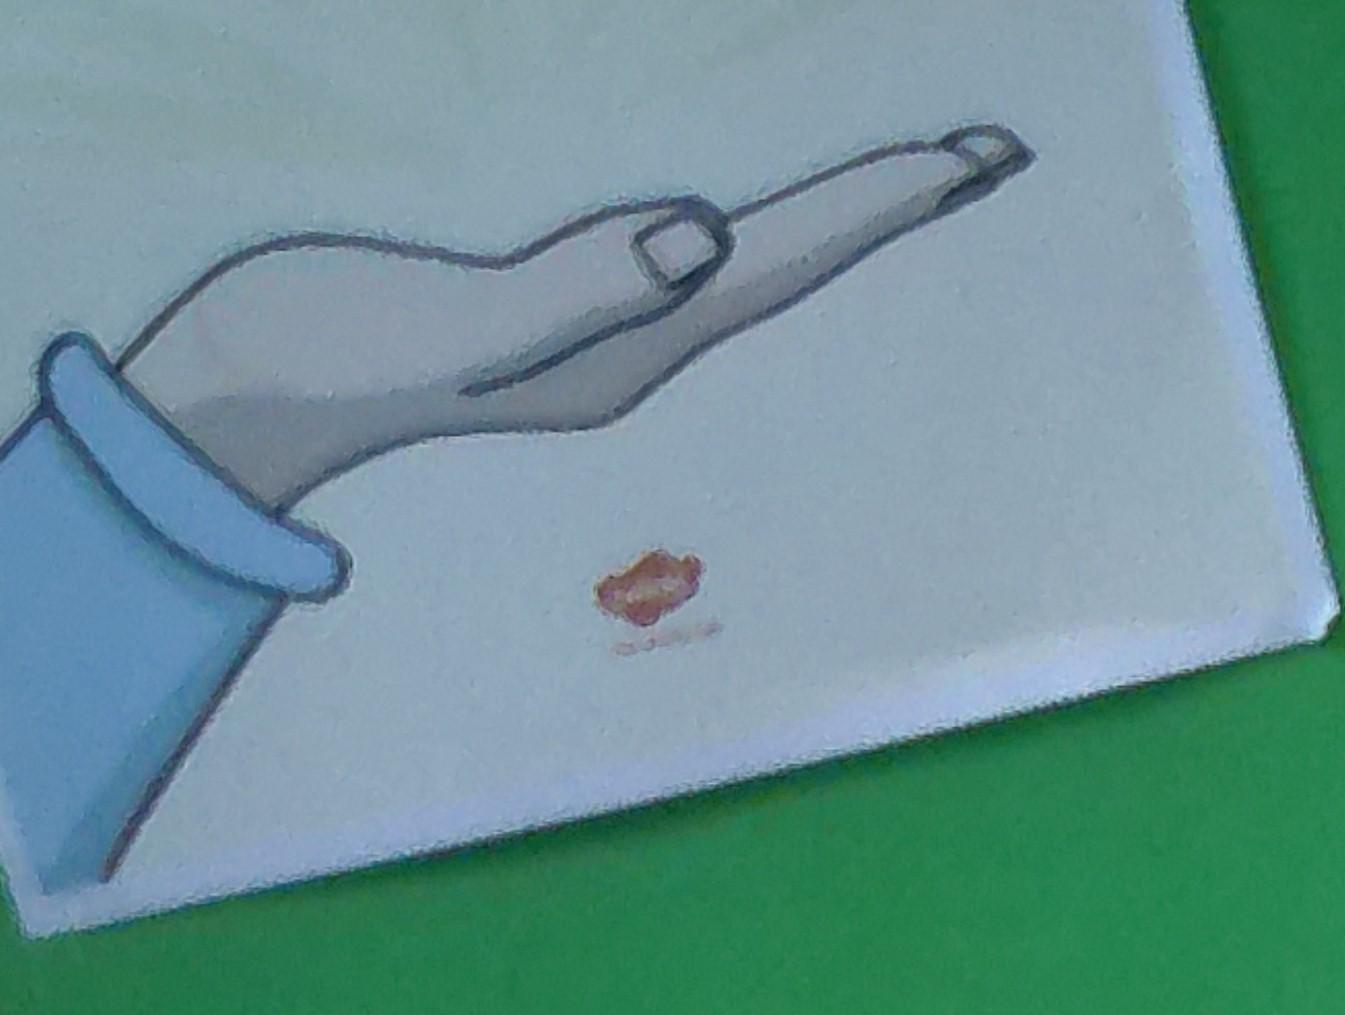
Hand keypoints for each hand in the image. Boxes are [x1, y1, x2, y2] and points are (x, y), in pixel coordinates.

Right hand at [113, 139, 1030, 521]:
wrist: (234, 404)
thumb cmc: (331, 358)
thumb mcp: (456, 323)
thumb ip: (577, 289)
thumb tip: (704, 239)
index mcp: (629, 340)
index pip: (780, 258)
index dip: (875, 205)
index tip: (968, 160)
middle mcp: (632, 339)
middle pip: (789, 262)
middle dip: (885, 208)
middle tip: (986, 156)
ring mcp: (590, 326)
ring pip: (745, 260)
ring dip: (829, 222)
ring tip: (912, 184)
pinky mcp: (542, 306)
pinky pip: (672, 253)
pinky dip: (740, 224)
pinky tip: (749, 222)